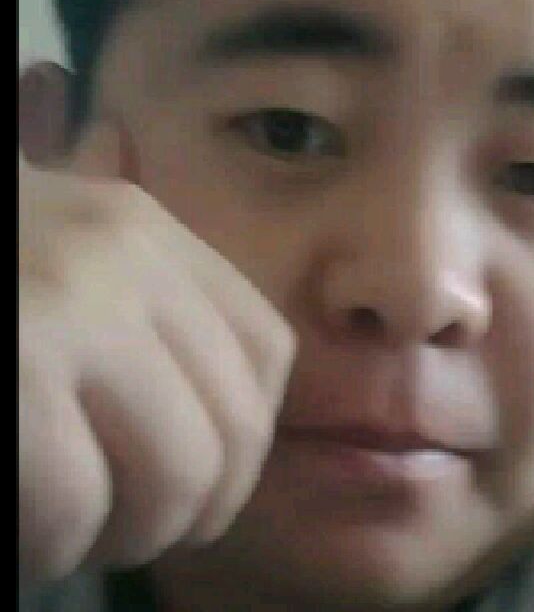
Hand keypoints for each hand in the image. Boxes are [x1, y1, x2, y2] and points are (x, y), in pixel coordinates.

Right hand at [18, 121, 295, 585]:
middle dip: (198, 509)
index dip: (249, 439)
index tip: (207, 483)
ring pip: (178, 471)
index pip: (265, 346)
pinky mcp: (13, 368)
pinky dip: (58, 547)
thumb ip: (141, 308)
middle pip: (235, 421)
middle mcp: (124, 257)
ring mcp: (68, 308)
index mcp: (146, 229)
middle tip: (138, 533)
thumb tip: (218, 426)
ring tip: (78, 539)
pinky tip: (27, 540)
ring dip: (133, 535)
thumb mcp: (65, 250)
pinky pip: (77, 501)